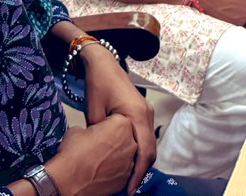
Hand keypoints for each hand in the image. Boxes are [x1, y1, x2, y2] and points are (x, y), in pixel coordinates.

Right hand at [43, 114, 136, 195]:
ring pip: (124, 155)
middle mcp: (130, 143)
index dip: (105, 126)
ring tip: (98, 160)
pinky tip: (100, 171)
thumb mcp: (77, 129)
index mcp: (121, 125)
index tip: (98, 131)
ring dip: (115, 156)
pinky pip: (122, 171)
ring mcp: (129, 163)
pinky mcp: (125, 179)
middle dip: (114, 140)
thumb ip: (91, 128)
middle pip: (125, 137)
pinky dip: (114, 171)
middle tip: (98, 146)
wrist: (68, 181)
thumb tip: (89, 133)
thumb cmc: (72, 155)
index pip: (117, 120)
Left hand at [82, 44, 155, 194]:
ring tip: (128, 180)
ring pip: (149, 144)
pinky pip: (145, 136)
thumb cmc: (98, 85)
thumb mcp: (95, 114)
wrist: (103, 63)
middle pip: (151, 151)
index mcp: (138, 115)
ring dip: (141, 162)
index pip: (144, 152)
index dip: (138, 174)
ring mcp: (147, 112)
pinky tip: (128, 161)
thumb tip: (101, 158)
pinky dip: (140, 151)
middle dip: (141, 172)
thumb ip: (102, 137)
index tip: (129, 190)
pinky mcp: (143, 112)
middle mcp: (148, 115)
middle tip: (128, 190)